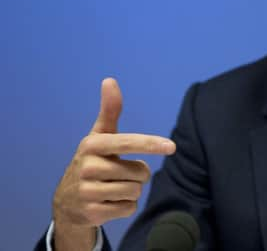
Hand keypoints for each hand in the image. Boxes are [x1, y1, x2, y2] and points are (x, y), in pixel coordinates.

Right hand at [52, 78, 175, 250]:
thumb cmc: (92, 161)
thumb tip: (109, 80)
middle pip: (140, 172)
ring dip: (132, 191)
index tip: (172, 147)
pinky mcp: (92, 214)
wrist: (67, 201)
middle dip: (138, 174)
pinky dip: (125, 206)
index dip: (151, 144)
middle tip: (120, 173)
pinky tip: (108, 202)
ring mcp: (88, 192)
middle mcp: (88, 167)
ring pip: (135, 191)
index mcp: (92, 145)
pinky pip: (129, 208)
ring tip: (112, 187)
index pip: (128, 142)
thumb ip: (109, 110)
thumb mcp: (100, 136)